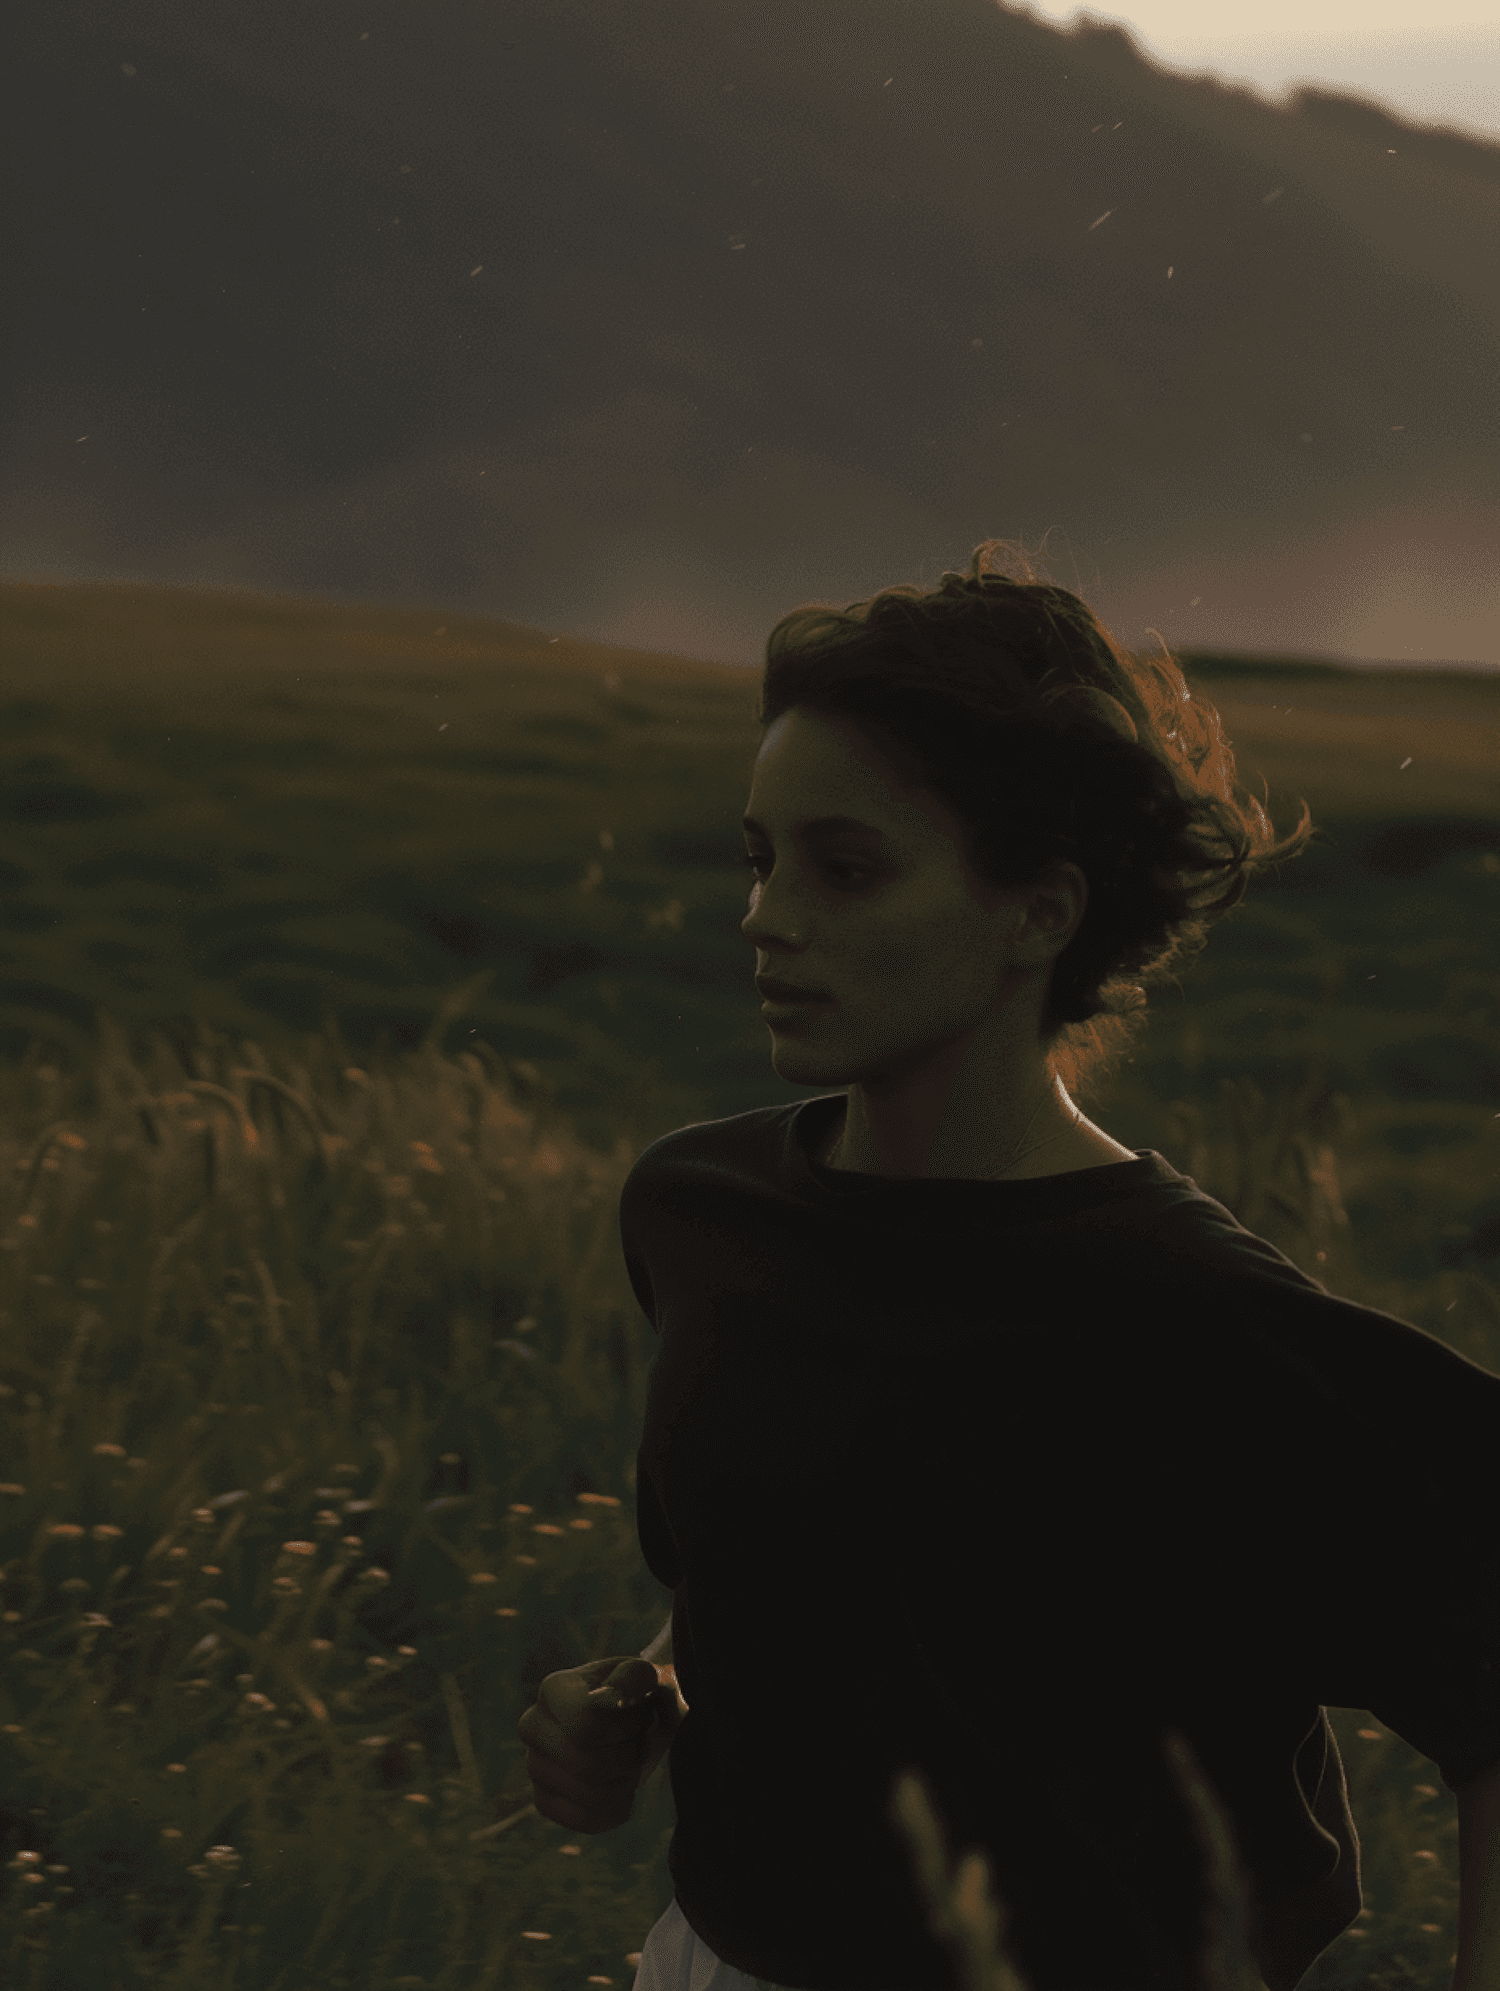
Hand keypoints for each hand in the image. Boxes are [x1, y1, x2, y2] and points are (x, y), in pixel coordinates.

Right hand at [516, 1655, 683, 1833]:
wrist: (637, 1723)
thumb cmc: (640, 1698)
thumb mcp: (646, 1679)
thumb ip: (635, 1677)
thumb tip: (615, 1694)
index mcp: (554, 1689)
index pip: (586, 1725)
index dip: (627, 1727)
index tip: (641, 1715)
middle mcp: (532, 1725)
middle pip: (589, 1765)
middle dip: (629, 1758)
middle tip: (639, 1742)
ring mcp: (534, 1765)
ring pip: (590, 1795)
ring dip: (626, 1783)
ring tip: (630, 1762)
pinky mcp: (543, 1800)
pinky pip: (583, 1821)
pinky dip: (615, 1811)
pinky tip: (623, 1792)